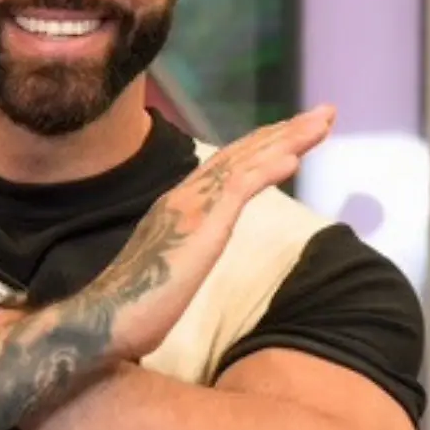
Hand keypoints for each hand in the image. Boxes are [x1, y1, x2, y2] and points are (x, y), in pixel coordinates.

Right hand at [66, 105, 335, 360]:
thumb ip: (184, 247)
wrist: (105, 317)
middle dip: (286, 130)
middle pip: (243, 153)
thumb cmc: (134, 305)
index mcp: (180, 203)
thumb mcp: (169, 265)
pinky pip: (240, 188)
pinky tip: (294, 157)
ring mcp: (192, 205)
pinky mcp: (200, 223)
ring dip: (288, 139)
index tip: (296, 134)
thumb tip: (194, 246)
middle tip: (324, 113)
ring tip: (322, 122)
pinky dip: (268, 169)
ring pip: (247, 161)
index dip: (265, 145)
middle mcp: (186, 194)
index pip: (229, 164)